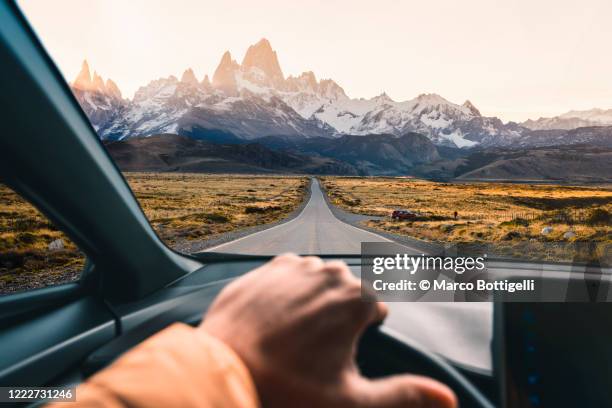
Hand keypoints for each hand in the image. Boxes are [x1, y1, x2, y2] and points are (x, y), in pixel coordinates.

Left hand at [200, 254, 455, 407]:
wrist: (223, 371)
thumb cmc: (287, 390)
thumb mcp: (352, 402)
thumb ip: (404, 395)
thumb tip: (449, 398)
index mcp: (355, 300)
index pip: (375, 306)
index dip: (366, 327)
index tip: (352, 341)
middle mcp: (328, 274)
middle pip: (347, 290)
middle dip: (341, 311)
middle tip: (321, 343)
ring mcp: (293, 268)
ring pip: (318, 278)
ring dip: (316, 296)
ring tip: (299, 329)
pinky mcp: (264, 269)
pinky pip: (288, 272)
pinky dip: (289, 287)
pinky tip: (279, 311)